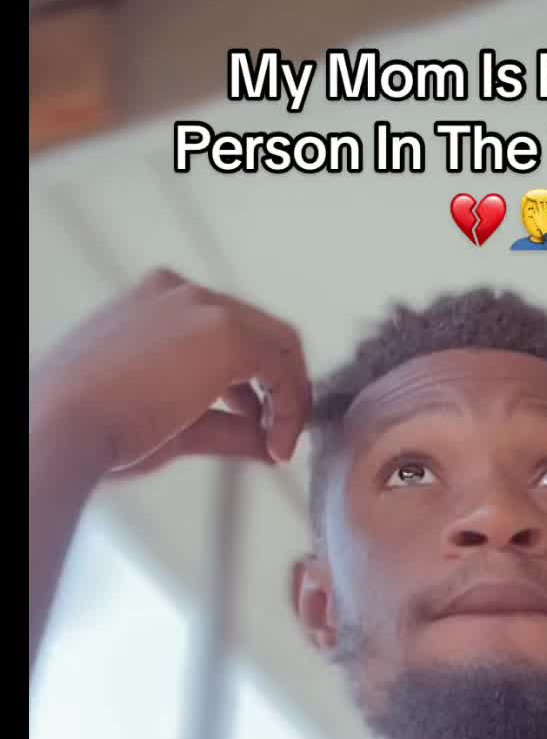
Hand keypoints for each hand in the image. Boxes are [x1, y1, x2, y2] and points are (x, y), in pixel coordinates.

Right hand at [29, 268, 310, 479]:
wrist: (64, 426)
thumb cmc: (95, 426)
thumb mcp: (175, 424)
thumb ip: (227, 428)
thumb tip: (266, 444)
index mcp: (157, 303)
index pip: (229, 330)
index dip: (256, 381)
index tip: (261, 423)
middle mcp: (181, 293)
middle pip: (262, 331)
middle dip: (282, 387)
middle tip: (283, 434)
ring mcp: (202, 307)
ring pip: (278, 343)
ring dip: (288, 397)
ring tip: (278, 443)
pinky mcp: (224, 333)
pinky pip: (281, 367)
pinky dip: (290, 407)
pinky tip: (277, 443)